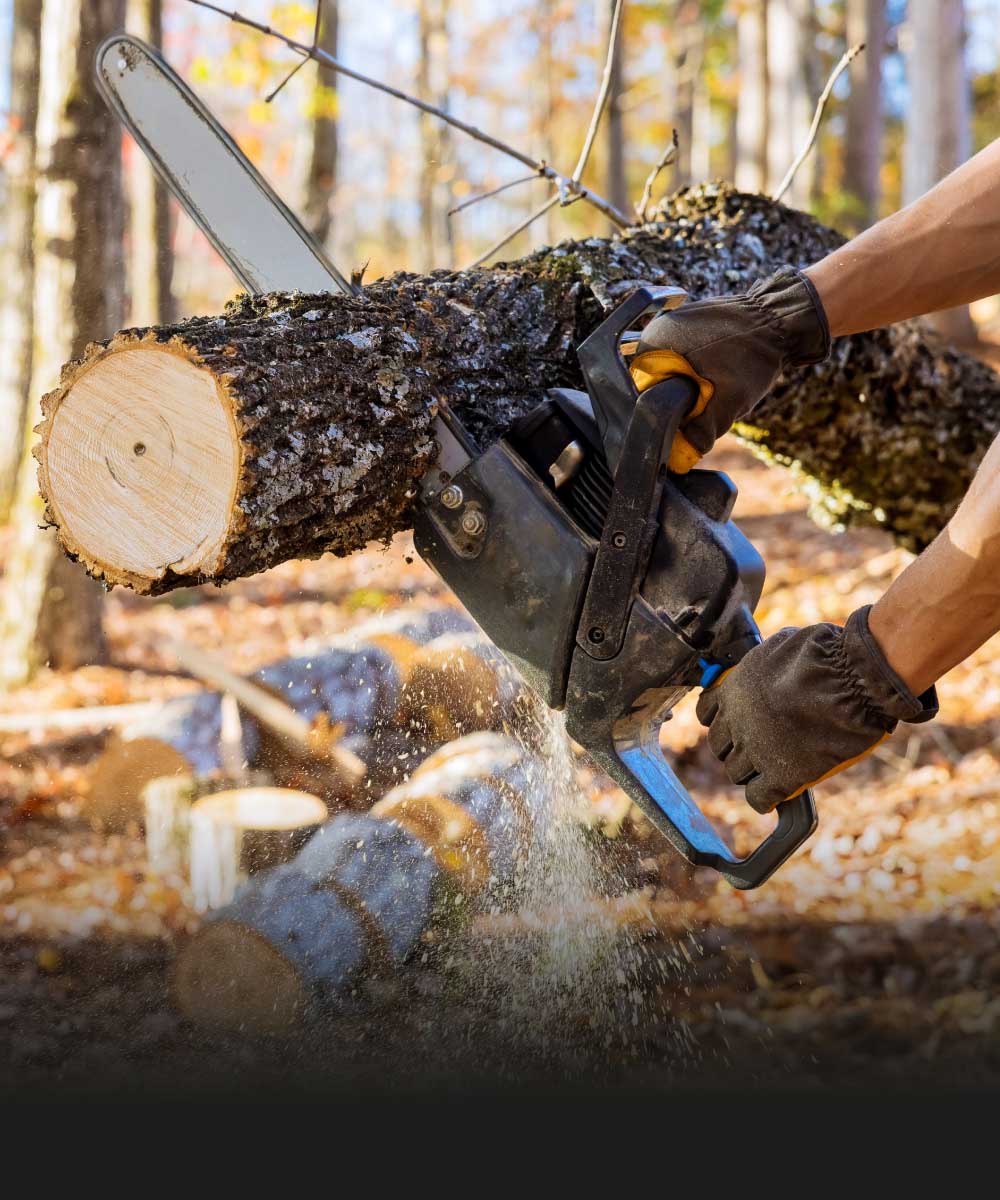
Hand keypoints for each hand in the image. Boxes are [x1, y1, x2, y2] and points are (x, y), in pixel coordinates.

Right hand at [630, 269, 829, 472]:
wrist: (780, 318)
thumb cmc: (754, 353)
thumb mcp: (730, 400)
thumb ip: (702, 430)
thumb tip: (681, 457)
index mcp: (655, 345)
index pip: (645, 395)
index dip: (665, 415)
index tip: (687, 422)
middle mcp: (657, 333)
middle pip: (657, 386)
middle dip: (681, 401)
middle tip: (710, 402)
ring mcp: (672, 327)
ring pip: (672, 375)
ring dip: (692, 388)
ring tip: (720, 382)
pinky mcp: (688, 326)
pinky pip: (684, 361)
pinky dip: (699, 373)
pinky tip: (721, 372)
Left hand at [696, 606, 937, 812]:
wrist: (852, 679)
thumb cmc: (826, 655)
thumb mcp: (782, 646)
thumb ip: (766, 664)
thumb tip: (770, 666)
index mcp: (733, 689)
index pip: (707, 713)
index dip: (723, 719)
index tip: (736, 722)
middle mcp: (736, 722)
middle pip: (720, 746)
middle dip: (737, 746)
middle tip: (761, 745)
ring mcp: (755, 750)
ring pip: (737, 772)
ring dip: (752, 771)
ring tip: (773, 767)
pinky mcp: (781, 775)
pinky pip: (759, 797)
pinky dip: (765, 797)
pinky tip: (778, 793)